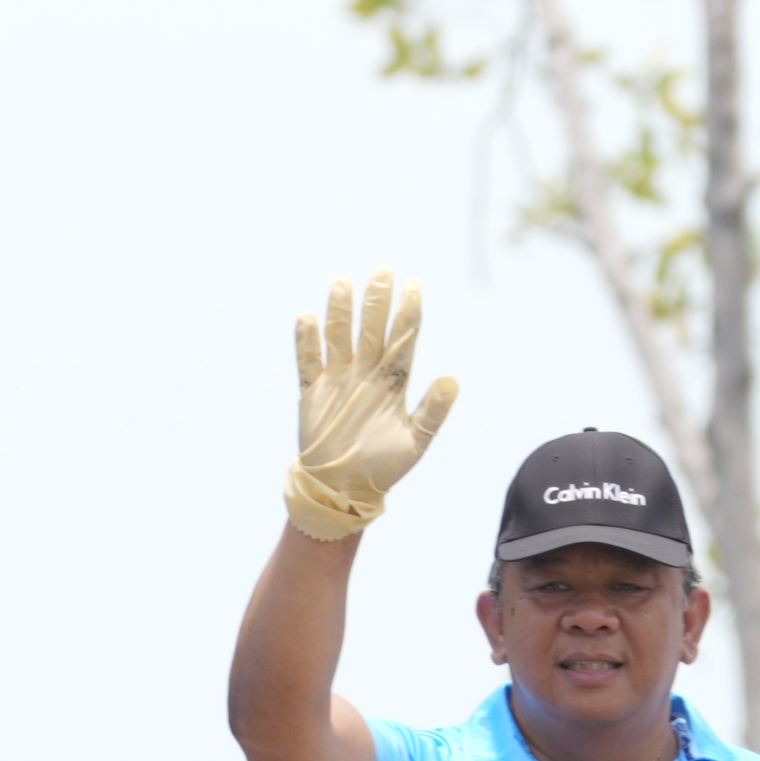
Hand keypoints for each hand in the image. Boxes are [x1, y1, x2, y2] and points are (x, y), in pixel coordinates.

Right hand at [285, 272, 459, 539]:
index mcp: (393, 381)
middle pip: (372, 329)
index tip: (414, 285)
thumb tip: (452, 378)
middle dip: (377, 301)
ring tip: (343, 284)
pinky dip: (307, 342)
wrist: (345, 488)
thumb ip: (433, 410)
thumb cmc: (383, 466)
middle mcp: (366, 373)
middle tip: (383, 271)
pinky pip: (308, 362)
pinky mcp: (313, 392)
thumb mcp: (416, 441)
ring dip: (341, 312)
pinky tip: (308, 318)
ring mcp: (339, 380)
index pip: (403, 338)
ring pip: (339, 337)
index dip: (408, 311)